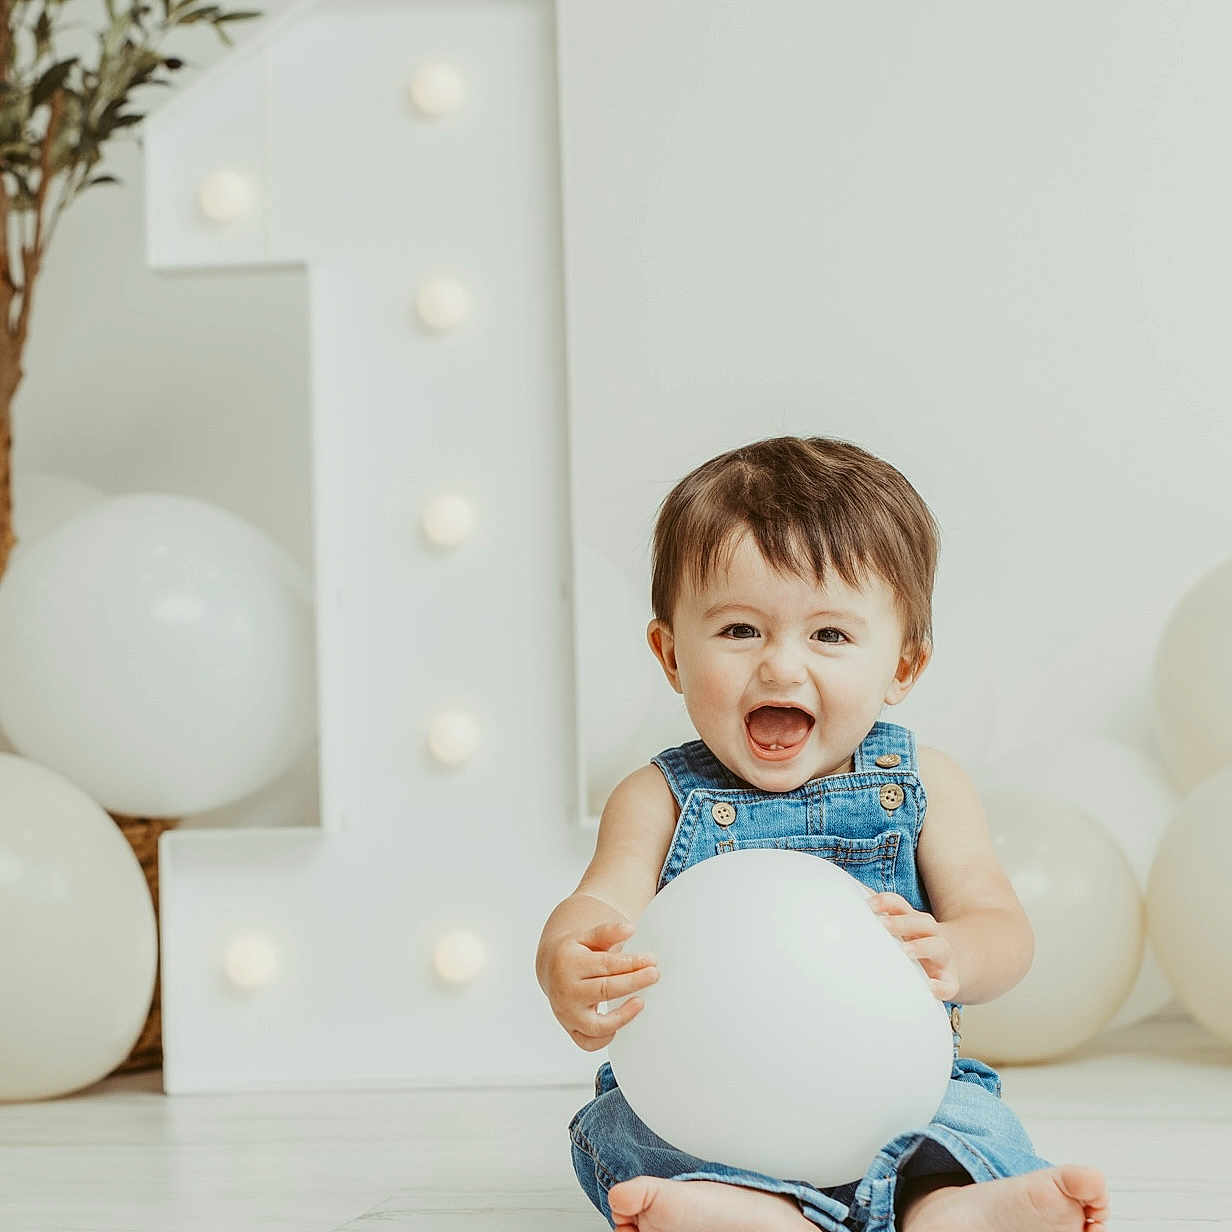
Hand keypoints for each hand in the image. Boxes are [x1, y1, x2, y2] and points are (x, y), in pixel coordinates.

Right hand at [543, 921, 660, 1051]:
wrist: (551, 968)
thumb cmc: (575, 952)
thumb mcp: (587, 936)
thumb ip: (608, 931)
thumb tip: (629, 929)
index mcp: (568, 963)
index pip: (606, 965)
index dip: (632, 962)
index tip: (652, 960)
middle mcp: (566, 990)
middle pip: (605, 990)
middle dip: (634, 982)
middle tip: (654, 974)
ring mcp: (567, 1013)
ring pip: (596, 1025)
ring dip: (623, 1016)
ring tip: (640, 1002)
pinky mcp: (570, 1028)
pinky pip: (588, 1043)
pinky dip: (605, 1039)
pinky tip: (619, 1023)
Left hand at [866, 892, 958, 1000]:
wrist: (947, 967)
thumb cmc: (912, 946)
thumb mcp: (897, 929)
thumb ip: (875, 918)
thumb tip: (846, 897)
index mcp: (913, 920)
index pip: (900, 905)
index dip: (886, 901)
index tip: (869, 905)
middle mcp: (931, 935)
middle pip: (921, 921)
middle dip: (902, 922)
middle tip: (883, 925)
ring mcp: (942, 958)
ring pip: (939, 947)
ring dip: (922, 947)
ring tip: (905, 951)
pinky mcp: (949, 982)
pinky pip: (948, 985)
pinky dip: (940, 986)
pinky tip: (930, 988)